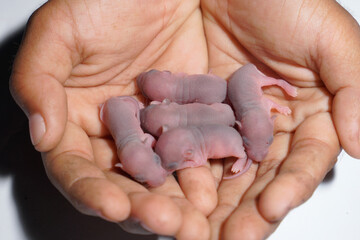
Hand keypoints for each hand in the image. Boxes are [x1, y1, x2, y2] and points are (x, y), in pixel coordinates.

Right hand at [10, 0, 213, 237]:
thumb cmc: (106, 0)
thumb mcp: (61, 33)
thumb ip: (39, 81)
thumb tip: (41, 134)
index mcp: (76, 119)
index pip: (76, 167)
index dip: (91, 190)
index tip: (112, 205)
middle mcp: (114, 133)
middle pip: (122, 182)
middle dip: (141, 207)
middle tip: (164, 223)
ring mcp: (152, 130)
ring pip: (161, 176)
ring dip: (176, 202)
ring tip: (193, 221)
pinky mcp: (186, 121)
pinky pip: (194, 152)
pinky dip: (203, 172)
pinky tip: (214, 190)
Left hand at [202, 0, 359, 237]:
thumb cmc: (286, 2)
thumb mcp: (331, 40)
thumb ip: (356, 90)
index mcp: (309, 116)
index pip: (302, 164)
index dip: (290, 187)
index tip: (272, 208)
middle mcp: (270, 126)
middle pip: (261, 178)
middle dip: (248, 209)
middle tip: (231, 238)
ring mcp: (233, 122)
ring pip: (225, 170)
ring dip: (215, 201)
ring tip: (200, 230)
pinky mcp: (201, 111)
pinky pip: (192, 144)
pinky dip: (185, 167)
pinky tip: (176, 191)